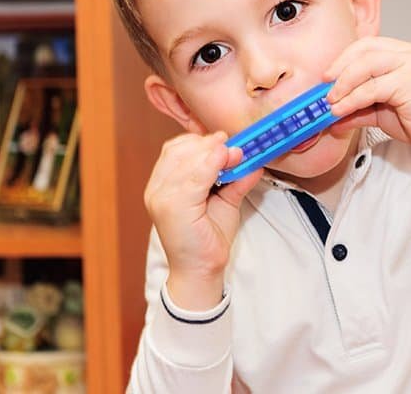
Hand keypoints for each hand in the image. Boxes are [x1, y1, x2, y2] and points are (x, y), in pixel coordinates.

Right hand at [144, 131, 261, 310]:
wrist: (200, 269)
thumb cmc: (209, 236)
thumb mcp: (226, 200)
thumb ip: (236, 178)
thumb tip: (254, 158)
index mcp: (163, 184)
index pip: (176, 149)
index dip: (201, 141)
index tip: (226, 140)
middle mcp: (157, 189)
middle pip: (180, 151)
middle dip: (209, 145)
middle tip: (234, 147)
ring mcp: (161, 198)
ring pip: (186, 161)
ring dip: (213, 153)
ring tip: (235, 155)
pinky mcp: (172, 208)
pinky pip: (192, 178)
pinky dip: (212, 166)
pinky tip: (227, 163)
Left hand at [323, 37, 410, 163]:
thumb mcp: (383, 111)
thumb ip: (359, 108)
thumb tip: (332, 115)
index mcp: (404, 54)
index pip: (367, 45)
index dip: (344, 59)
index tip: (327, 77)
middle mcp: (409, 53)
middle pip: (364, 50)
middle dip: (339, 68)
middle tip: (325, 88)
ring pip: (365, 65)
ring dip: (343, 84)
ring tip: (331, 103)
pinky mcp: (409, 81)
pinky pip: (372, 87)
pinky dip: (352, 99)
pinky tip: (342, 110)